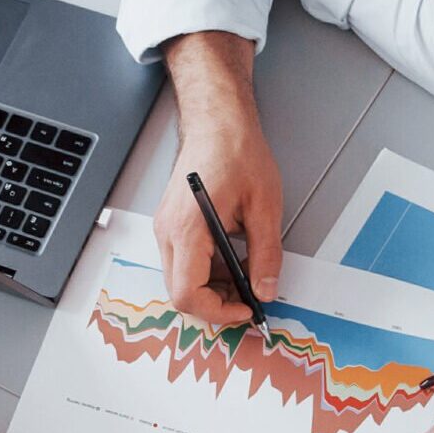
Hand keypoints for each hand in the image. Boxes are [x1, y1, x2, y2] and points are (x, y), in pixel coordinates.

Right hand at [157, 33, 280, 325]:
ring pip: (181, 279)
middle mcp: (168, 231)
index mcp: (188, 228)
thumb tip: (266, 289)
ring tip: (247, 276)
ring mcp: (166, 228)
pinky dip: (208, 271)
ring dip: (213, 288)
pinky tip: (234, 259)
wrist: (217, 121)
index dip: (219, 311)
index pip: (188, 293)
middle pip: (180, 292)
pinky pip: (184, 261)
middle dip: (216, 304)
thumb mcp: (265, 206)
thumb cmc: (236, 151)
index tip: (247, 309)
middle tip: (249, 300)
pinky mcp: (172, 224)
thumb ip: (266, 254)